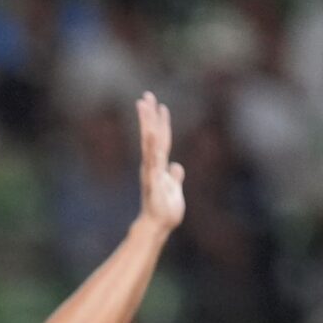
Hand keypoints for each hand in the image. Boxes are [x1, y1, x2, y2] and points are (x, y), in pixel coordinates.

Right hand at [135, 92, 184, 234]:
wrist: (158, 226)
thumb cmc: (165, 210)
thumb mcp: (173, 189)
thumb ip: (174, 176)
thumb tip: (177, 166)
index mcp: (158, 165)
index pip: (160, 139)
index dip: (160, 122)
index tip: (158, 104)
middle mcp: (152, 165)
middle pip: (152, 136)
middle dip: (149, 116)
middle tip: (146, 96)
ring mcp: (151, 172)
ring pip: (150, 144)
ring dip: (148, 125)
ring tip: (145, 107)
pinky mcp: (153, 182)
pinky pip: (152, 162)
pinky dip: (152, 148)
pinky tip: (151, 135)